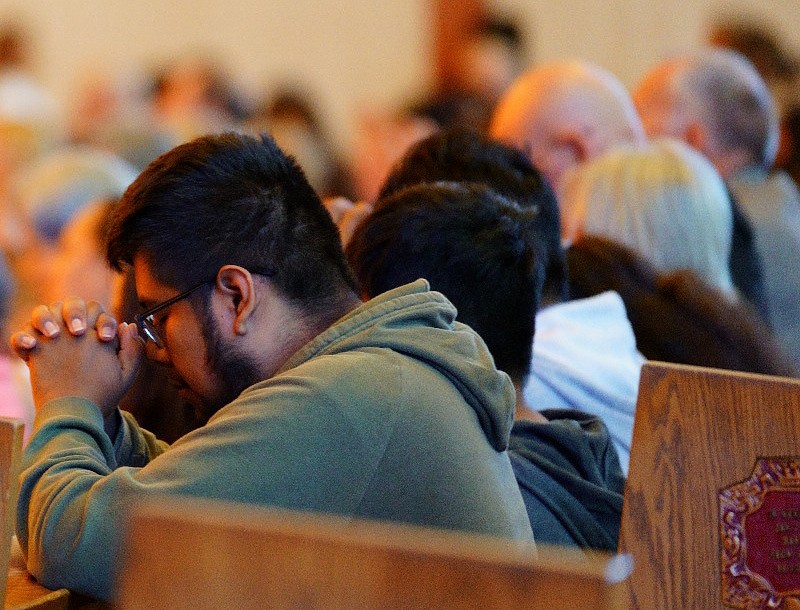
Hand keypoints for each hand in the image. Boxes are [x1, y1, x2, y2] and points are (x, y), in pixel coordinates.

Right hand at [9, 298, 142, 415]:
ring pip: (43, 312)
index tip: (105, 339)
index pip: (100, 314)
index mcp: (96, 332)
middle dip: (75, 312)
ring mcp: (51, 338)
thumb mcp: (123, 374)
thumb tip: (128, 325)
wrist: (78, 412)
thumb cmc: (102, 391)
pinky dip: (22, 337)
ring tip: (53, 335)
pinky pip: (21, 335)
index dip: (105, 322)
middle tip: (78, 332)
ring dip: (46, 318)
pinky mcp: (32, 350)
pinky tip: (31, 348)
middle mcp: (72, 330)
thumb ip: (131, 350)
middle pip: (72, 304)